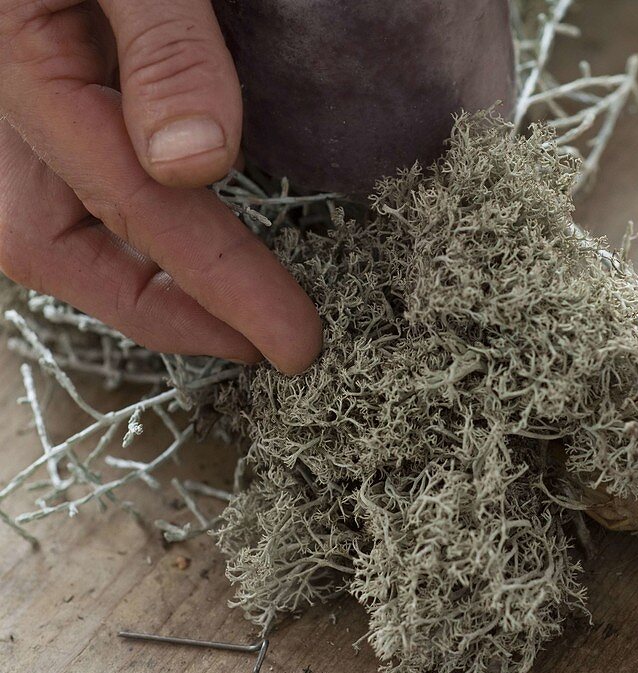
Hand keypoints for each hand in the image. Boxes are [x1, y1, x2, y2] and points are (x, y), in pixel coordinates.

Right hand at [0, 1, 320, 371]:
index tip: (291, 337)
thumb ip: (163, 45)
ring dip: (133, 274)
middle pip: (47, 240)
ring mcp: (20, 81)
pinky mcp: (49, 70)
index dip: (217, 280)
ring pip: (47, 216)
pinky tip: (183, 230)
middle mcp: (3, 86)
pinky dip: (122, 218)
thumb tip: (194, 165)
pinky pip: (64, 173)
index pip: (129, 199)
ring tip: (224, 312)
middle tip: (255, 345)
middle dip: (155, 308)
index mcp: (18, 55)